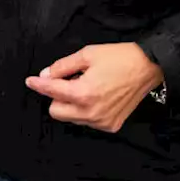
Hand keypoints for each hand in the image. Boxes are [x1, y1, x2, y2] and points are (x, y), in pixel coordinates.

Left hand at [25, 43, 163, 132]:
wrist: (148, 67)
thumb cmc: (119, 57)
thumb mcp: (88, 54)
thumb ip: (63, 66)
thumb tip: (45, 75)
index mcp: (84, 93)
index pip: (52, 91)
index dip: (39, 84)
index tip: (31, 81)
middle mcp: (91, 112)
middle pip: (56, 112)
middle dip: (56, 97)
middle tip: (67, 81)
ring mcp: (101, 122)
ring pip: (71, 118)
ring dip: (71, 104)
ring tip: (86, 86)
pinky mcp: (111, 126)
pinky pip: (87, 121)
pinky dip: (86, 110)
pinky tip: (97, 96)